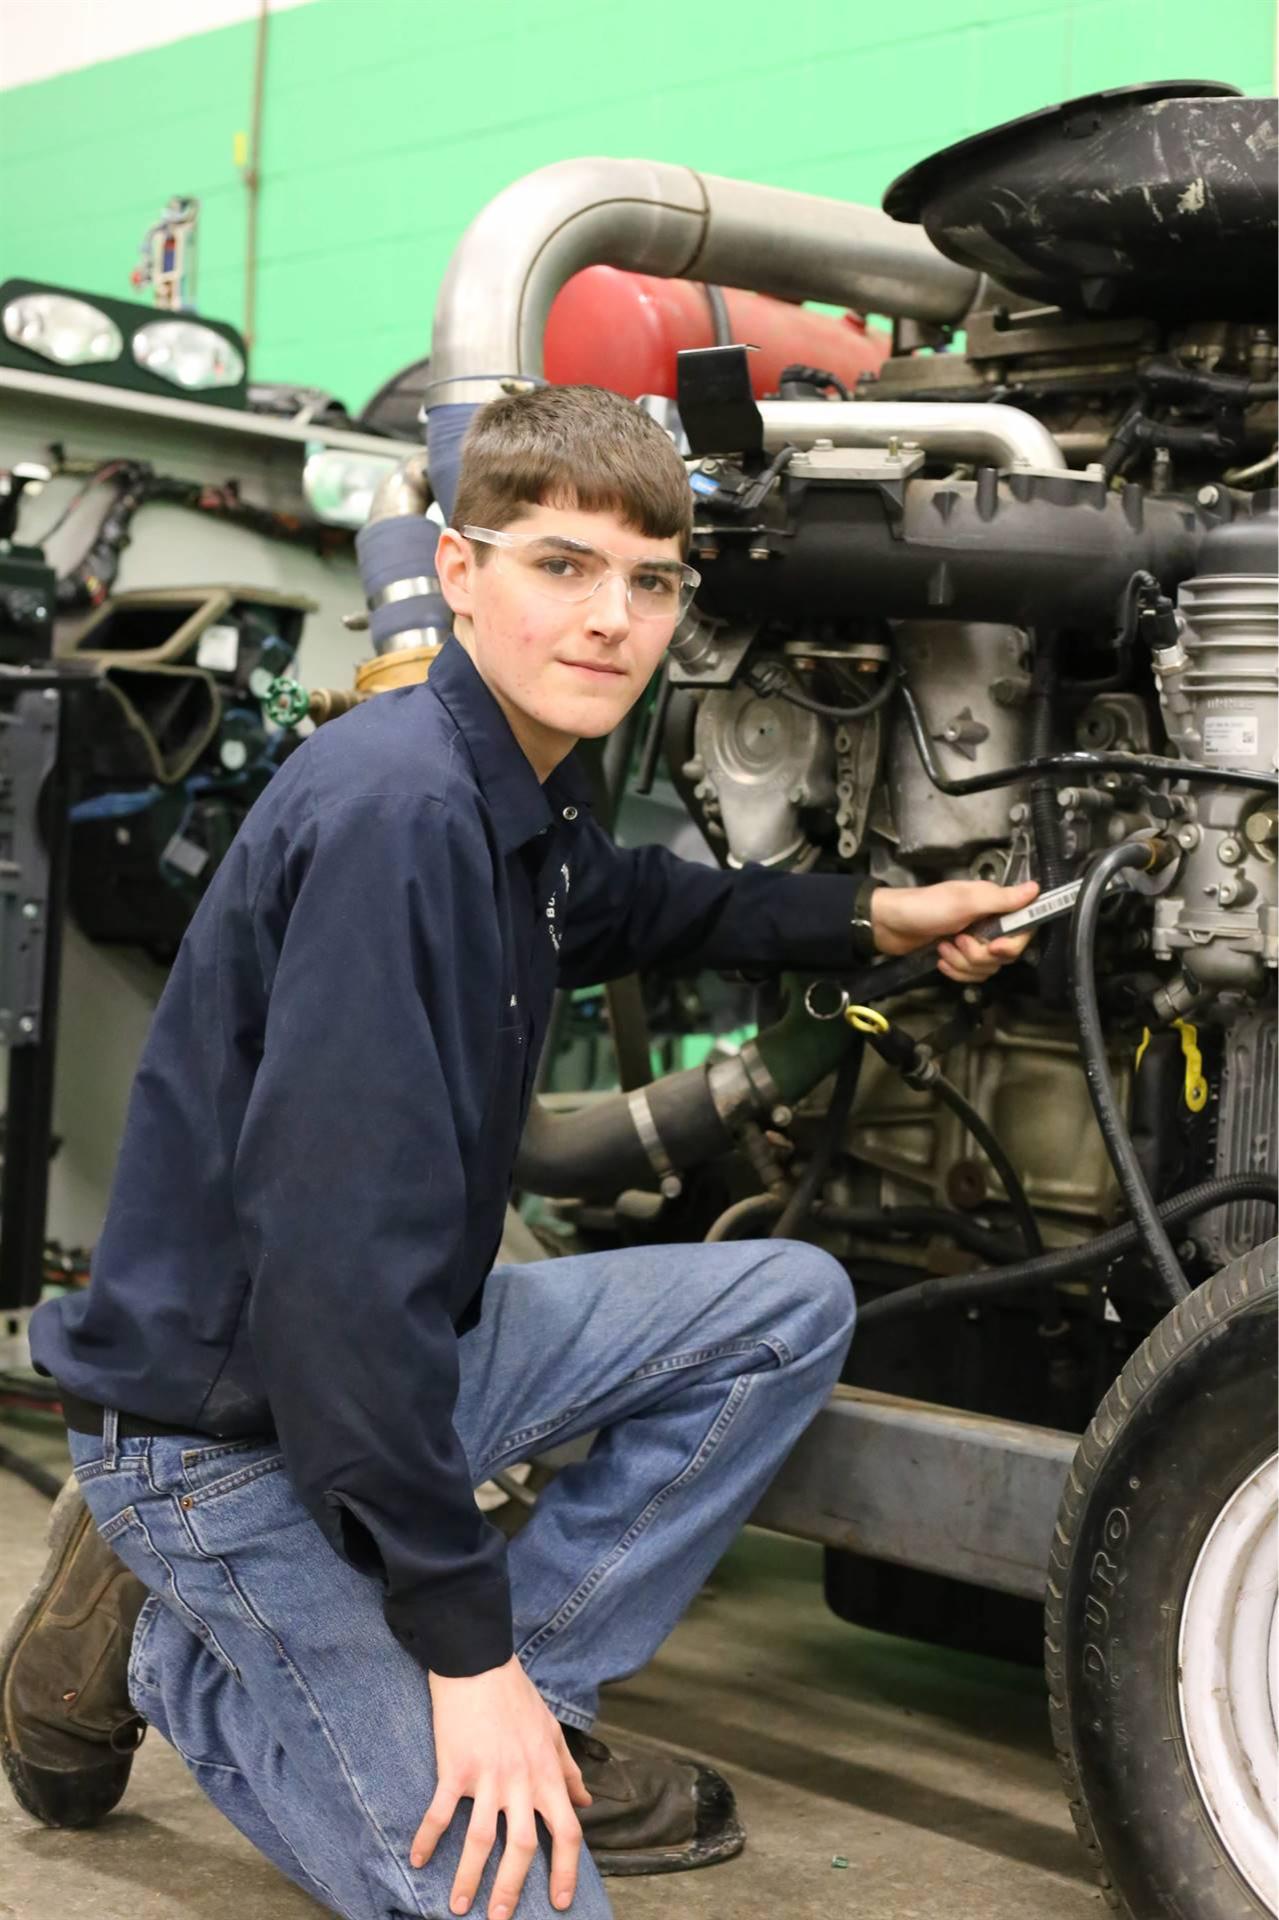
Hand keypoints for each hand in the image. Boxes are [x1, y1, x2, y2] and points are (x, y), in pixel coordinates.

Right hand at [413, 1658, 591, 1919]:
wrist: (478, 1663)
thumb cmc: (516, 1695)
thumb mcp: (552, 1730)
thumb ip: (568, 1769)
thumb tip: (585, 1800)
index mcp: (546, 1774)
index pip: (566, 1831)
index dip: (566, 1870)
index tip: (560, 1901)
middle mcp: (520, 1781)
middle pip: (521, 1848)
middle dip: (512, 1890)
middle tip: (501, 1919)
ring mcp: (486, 1777)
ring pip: (480, 1841)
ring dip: (469, 1878)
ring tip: (459, 1906)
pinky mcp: (454, 1769)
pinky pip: (441, 1813)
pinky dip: (427, 1839)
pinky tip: (417, 1860)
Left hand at [870, 878, 1039, 983]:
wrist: (888, 925)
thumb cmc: (926, 907)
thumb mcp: (965, 902)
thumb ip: (1001, 899)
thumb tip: (1037, 888)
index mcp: (993, 905)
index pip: (1023, 931)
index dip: (1013, 944)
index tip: (996, 948)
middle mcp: (988, 924)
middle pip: (1005, 955)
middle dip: (980, 955)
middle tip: (958, 941)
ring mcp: (973, 942)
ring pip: (987, 968)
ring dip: (963, 963)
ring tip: (944, 947)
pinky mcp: (959, 958)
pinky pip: (971, 976)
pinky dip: (955, 971)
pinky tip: (940, 958)